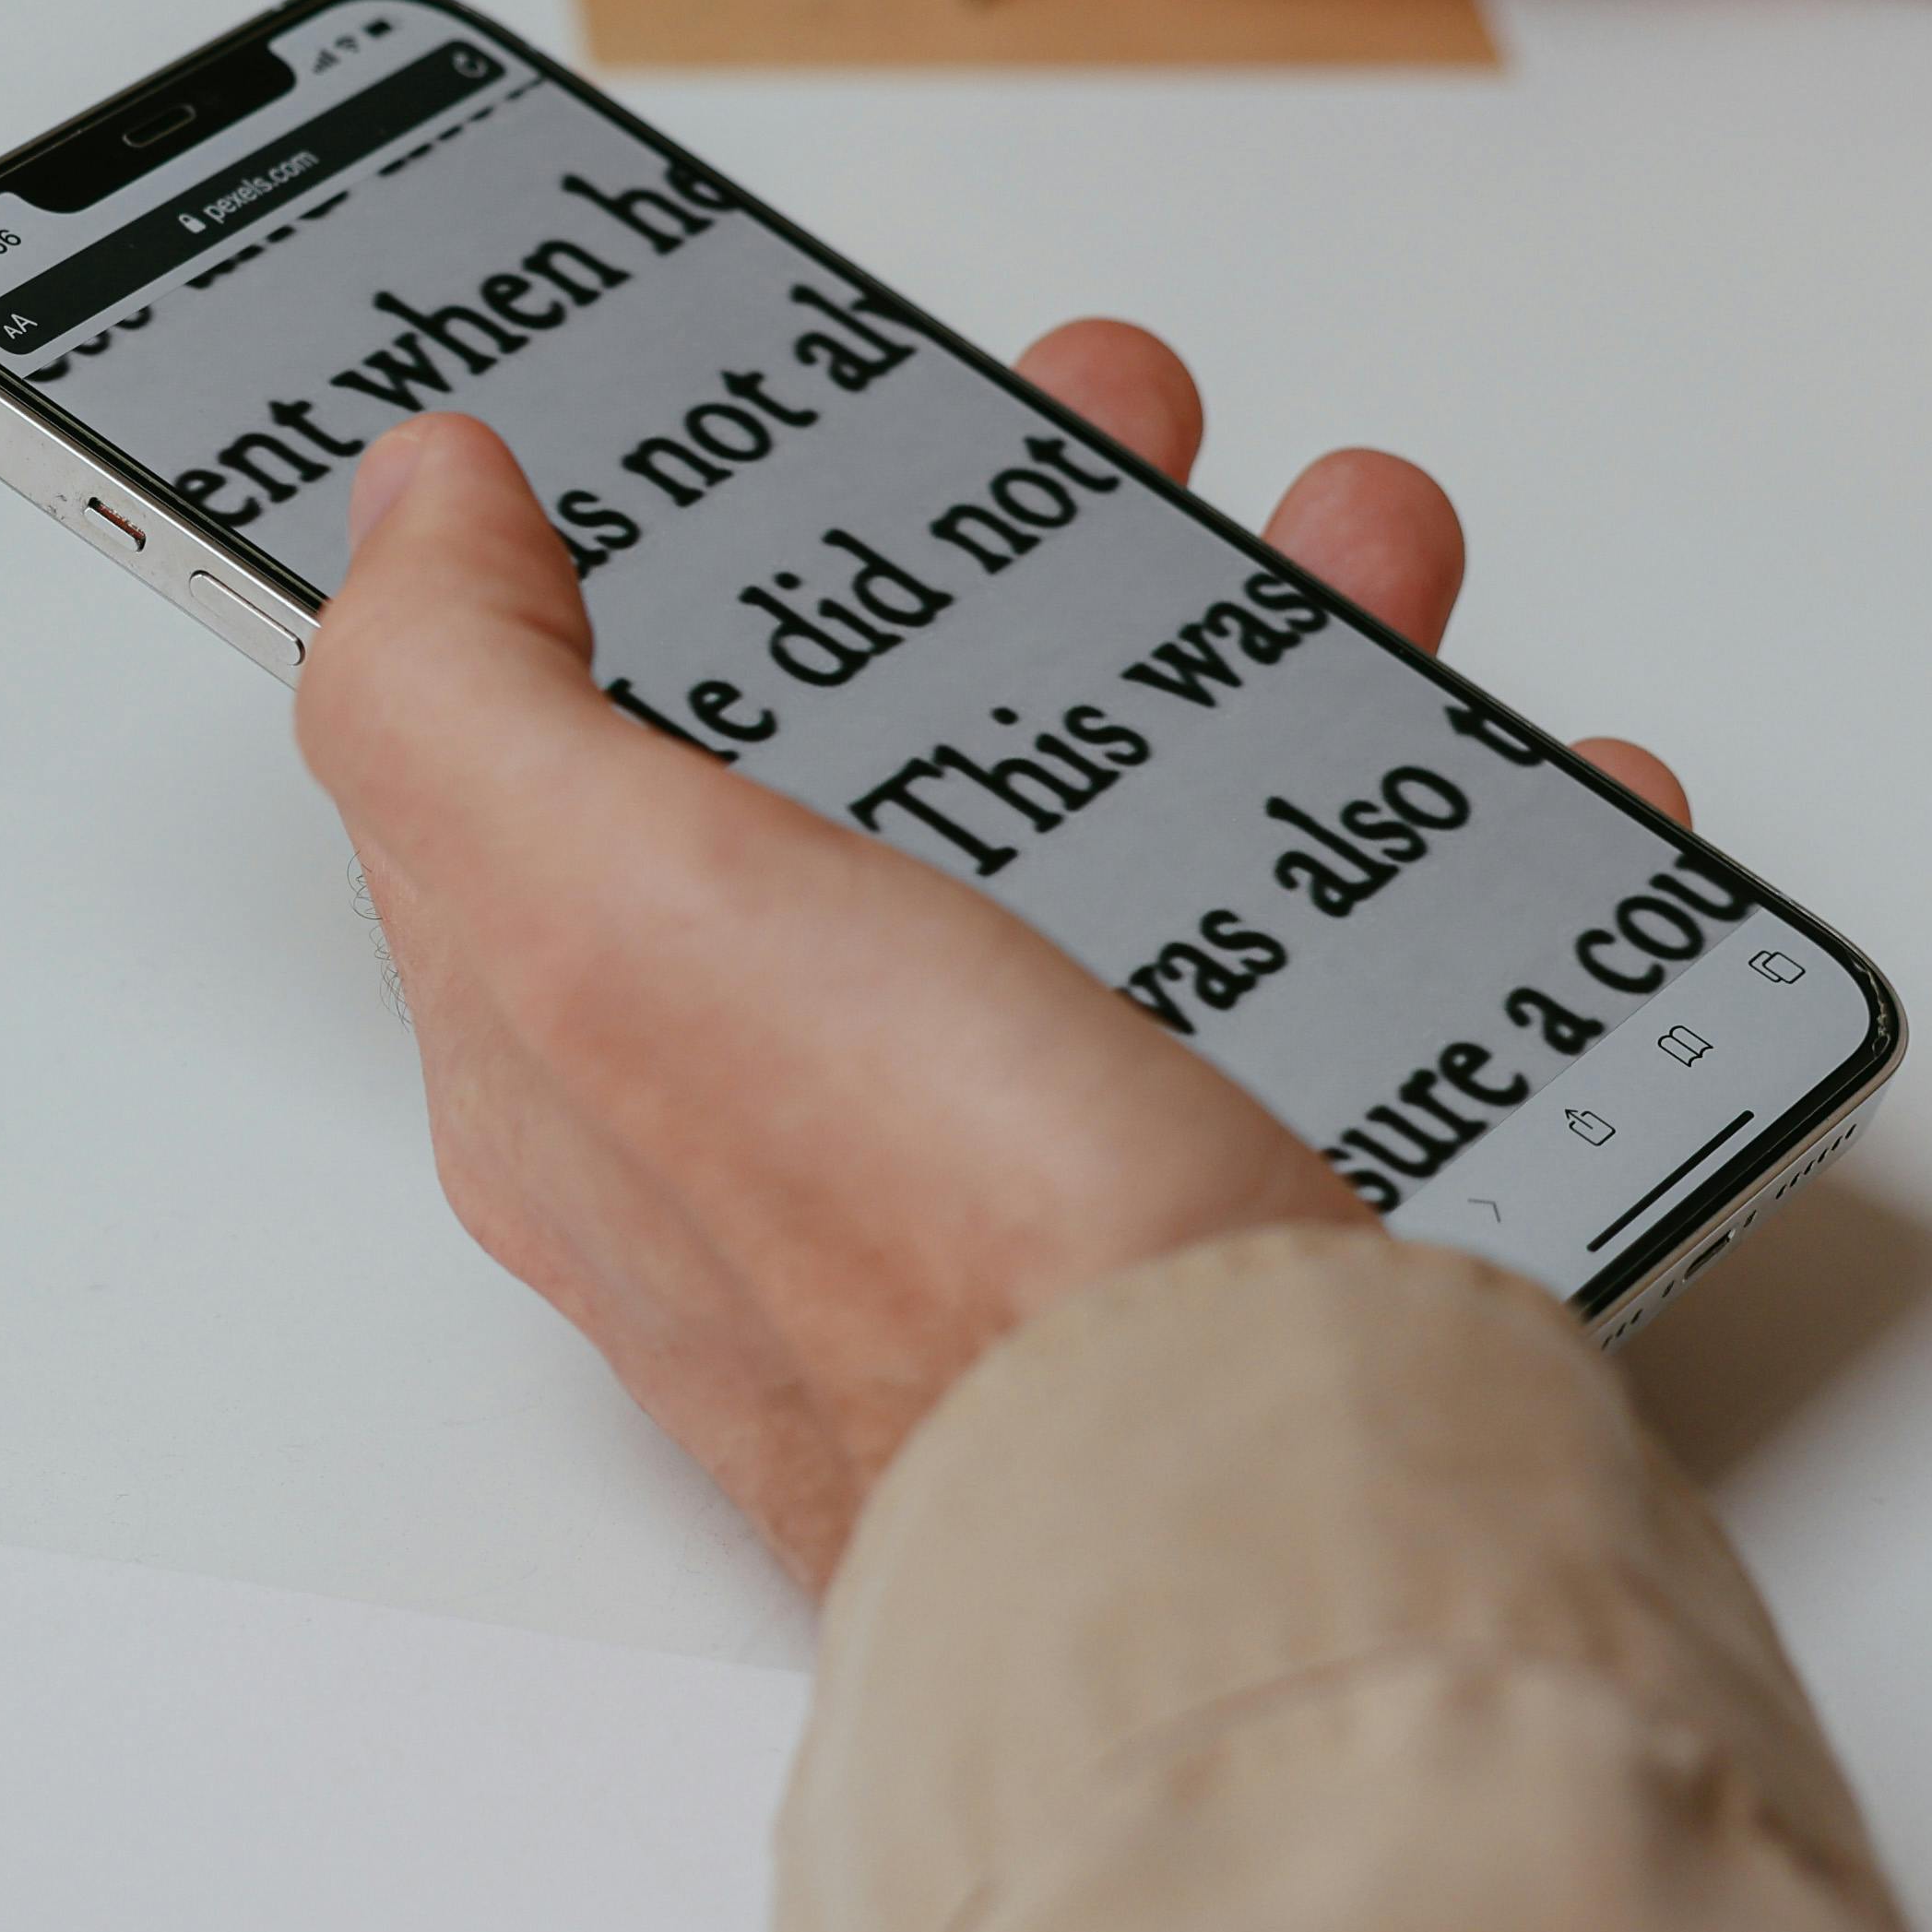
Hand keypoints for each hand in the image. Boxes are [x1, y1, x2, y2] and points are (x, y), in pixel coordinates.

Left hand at [290, 318, 1687, 1590]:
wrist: (1256, 1531)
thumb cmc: (937, 1256)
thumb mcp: (602, 905)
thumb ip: (458, 695)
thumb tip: (413, 514)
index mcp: (598, 1046)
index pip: (554, 753)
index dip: (620, 555)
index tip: (733, 400)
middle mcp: (801, 1116)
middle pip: (875, 764)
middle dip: (1000, 554)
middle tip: (1109, 419)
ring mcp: (1032, 1169)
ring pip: (1135, 847)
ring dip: (1252, 657)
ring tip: (1354, 547)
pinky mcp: (1236, 1223)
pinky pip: (1342, 999)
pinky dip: (1436, 870)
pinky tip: (1518, 796)